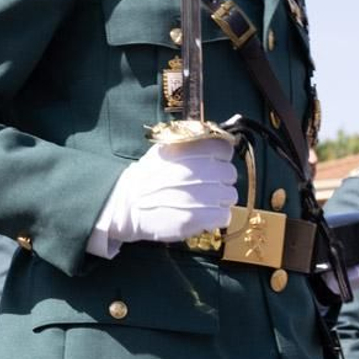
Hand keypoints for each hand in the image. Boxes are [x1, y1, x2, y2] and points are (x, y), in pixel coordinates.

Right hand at [99, 139, 236, 245]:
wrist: (127, 205)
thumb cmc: (147, 176)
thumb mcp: (165, 149)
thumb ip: (191, 143)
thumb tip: (217, 140)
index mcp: (191, 149)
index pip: (225, 149)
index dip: (220, 158)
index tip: (213, 164)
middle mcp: (200, 169)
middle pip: (230, 174)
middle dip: (221, 180)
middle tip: (206, 186)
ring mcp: (201, 194)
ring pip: (230, 196)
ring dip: (220, 199)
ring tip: (204, 202)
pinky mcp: (199, 218)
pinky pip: (224, 216)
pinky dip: (217, 217)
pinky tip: (203, 215)